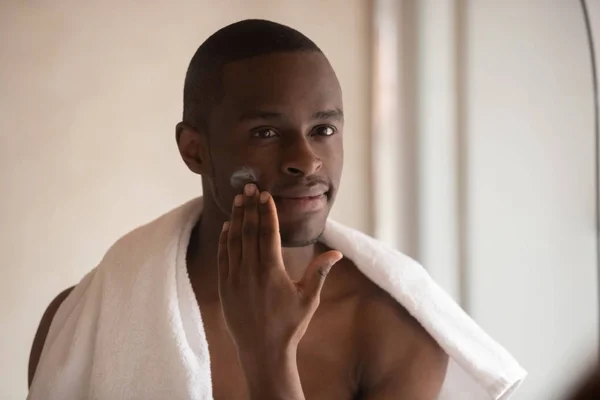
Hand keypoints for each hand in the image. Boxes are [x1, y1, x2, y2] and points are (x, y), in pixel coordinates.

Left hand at [217, 183, 342, 355]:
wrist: (263, 351)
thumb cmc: (290, 326)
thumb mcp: (308, 299)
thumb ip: (319, 273)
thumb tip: (337, 253)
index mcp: (271, 270)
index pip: (267, 232)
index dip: (267, 211)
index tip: (265, 195)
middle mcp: (250, 271)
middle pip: (249, 231)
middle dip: (250, 207)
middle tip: (249, 187)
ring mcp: (234, 278)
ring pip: (233, 240)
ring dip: (236, 218)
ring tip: (238, 200)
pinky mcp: (225, 287)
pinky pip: (223, 256)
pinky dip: (224, 239)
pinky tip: (227, 227)